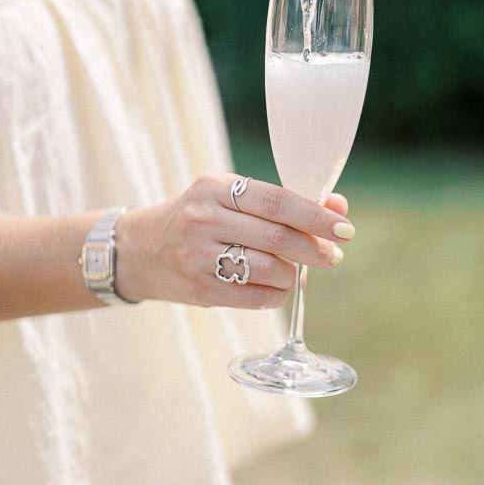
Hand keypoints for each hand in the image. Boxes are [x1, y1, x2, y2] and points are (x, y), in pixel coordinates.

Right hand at [114, 175, 352, 307]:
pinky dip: (276, 295)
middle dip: (314, 249)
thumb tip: (338, 206)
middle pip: (277, 237)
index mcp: (216, 187)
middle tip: (332, 255)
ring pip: (268, 269)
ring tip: (295, 272)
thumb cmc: (199, 220)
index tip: (344, 228)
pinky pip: (254, 297)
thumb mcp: (231, 199)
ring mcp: (198, 255)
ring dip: (293, 275)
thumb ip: (284, 202)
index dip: (316, 216)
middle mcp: (204, 218)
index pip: (278, 200)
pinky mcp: (199, 288)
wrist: (138, 250)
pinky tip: (275, 288)